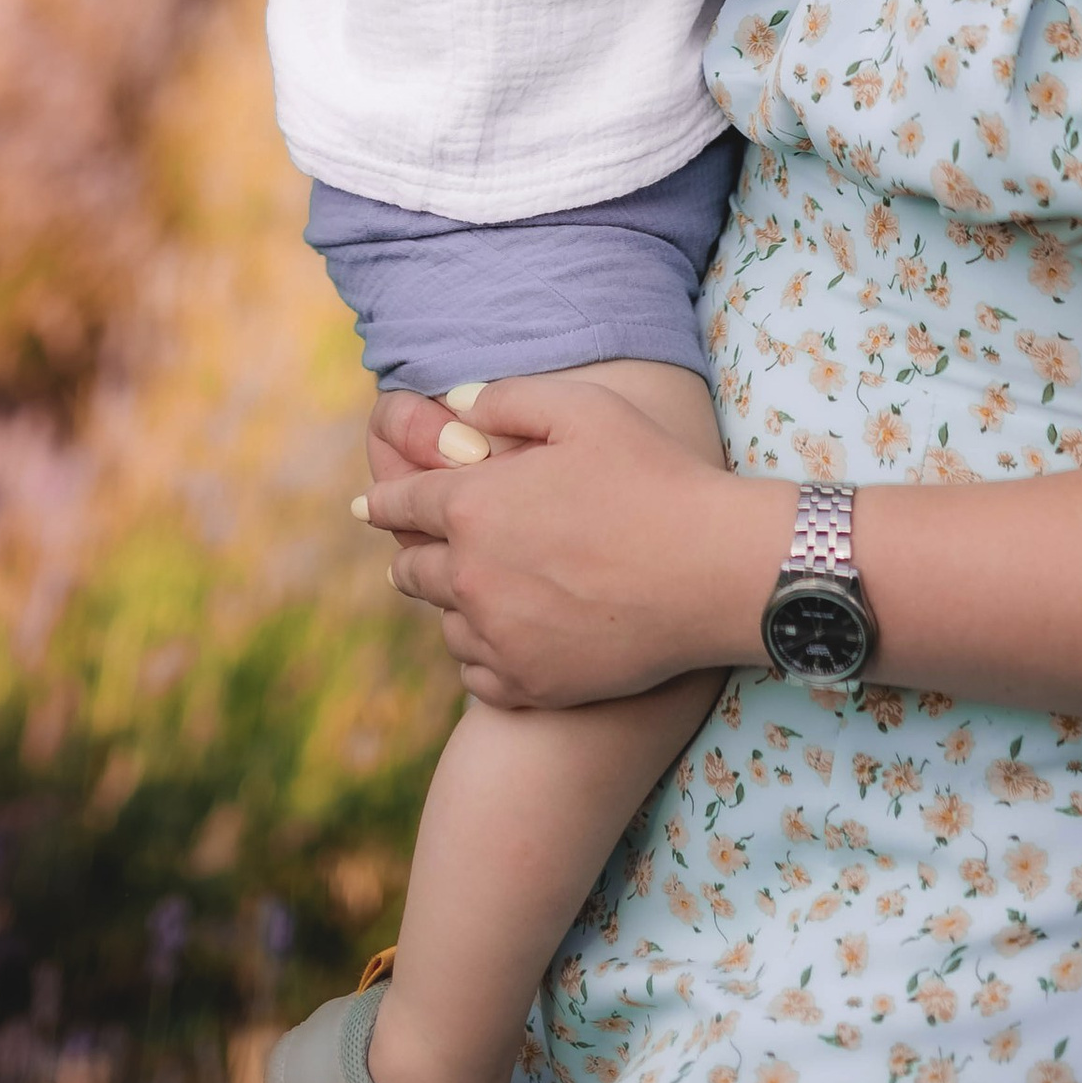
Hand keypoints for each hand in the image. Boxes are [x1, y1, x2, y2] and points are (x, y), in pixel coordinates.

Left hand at [353, 374, 793, 706]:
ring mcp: (499, 638)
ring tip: (481, 591)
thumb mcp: (581, 407)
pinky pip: (477, 674)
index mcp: (474, 506)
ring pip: (445, 625)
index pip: (402, 504)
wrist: (713, 572)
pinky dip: (482, 655)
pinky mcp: (531, 684)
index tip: (369, 505)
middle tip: (424, 549)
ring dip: (453, 605)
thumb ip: (505, 398)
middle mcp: (471, 578)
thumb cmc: (652, 477)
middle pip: (411, 570)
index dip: (383, 500)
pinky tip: (507, 635)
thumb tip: (453, 406)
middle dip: (413, 552)